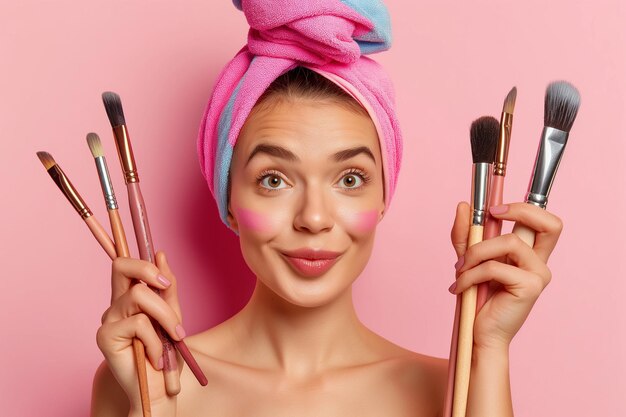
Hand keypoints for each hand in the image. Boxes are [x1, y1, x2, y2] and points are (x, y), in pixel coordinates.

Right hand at [96, 251, 183, 408]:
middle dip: (149, 272)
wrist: (159, 390)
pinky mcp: (105, 336)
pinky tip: (156, 357)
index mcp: (129, 298)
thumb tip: (160, 253)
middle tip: (166, 287)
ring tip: (173, 337)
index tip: (163, 271)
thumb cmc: (165, 355)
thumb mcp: (173, 316)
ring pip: (140, 295)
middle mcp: (115, 305)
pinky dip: (156, 340)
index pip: (125, 265)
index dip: (142, 260)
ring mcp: (108, 319)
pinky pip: (139, 323)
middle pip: (121, 266)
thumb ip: (168, 288)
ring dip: (165, 316)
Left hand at [449, 202, 562, 349]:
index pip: (546, 222)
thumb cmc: (477, 299)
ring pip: (508, 242)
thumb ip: (466, 234)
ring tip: (459, 271)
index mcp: (530, 254)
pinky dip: (470, 274)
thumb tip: (462, 205)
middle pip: (550, 224)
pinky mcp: (530, 287)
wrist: (480, 335)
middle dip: (519, 210)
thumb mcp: (468, 260)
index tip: (493, 209)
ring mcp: (538, 275)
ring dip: (475, 253)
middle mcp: (539, 263)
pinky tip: (459, 287)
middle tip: (491, 214)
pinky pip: (494, 267)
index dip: (525, 207)